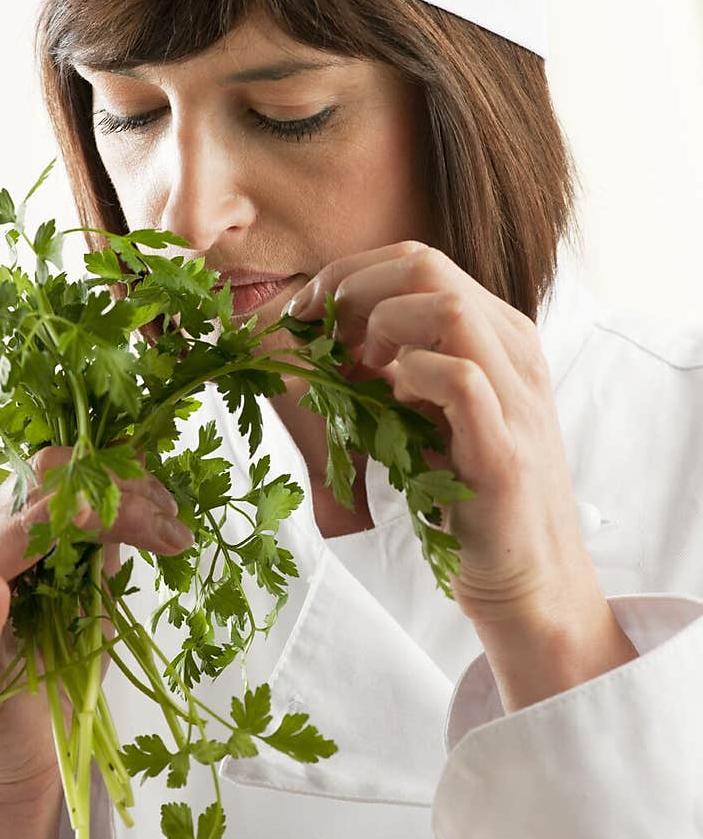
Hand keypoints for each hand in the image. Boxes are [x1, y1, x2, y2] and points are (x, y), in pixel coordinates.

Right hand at [0, 446, 190, 803]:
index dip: (108, 473)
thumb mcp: (91, 593)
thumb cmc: (54, 665)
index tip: (167, 499)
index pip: (46, 478)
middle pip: (19, 501)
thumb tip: (144, 481)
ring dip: (42, 530)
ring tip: (88, 514)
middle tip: (162, 514)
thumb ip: (103, 543)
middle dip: (97, 493)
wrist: (24, 751)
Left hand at [287, 241, 601, 625]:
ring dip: (382, 328)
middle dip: (353, 289)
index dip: (351, 274)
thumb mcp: (429, 410)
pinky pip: (459, 379)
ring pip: (449, 307)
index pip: (420, 260)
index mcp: (498, 334)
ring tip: (361, 371)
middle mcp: (515, 353)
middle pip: (428, 266)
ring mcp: (516, 399)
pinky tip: (395, 406)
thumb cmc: (466, 493)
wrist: (530, 578)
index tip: (307, 313)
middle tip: (318, 335)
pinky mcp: (504, 451)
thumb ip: (394, 365)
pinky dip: (412, 380)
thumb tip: (319, 332)